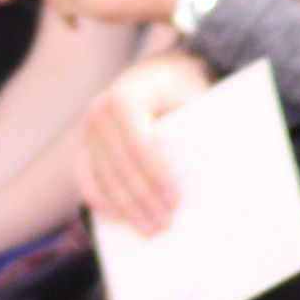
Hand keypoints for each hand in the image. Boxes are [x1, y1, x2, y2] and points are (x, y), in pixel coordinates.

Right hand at [74, 48, 210, 235]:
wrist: (161, 69)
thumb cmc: (185, 87)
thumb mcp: (196, 98)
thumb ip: (198, 130)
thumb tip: (216, 173)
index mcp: (127, 97)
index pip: (140, 146)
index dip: (157, 177)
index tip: (175, 202)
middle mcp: (100, 112)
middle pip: (121, 167)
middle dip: (143, 200)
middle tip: (165, 225)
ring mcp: (88, 128)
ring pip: (103, 177)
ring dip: (125, 207)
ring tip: (149, 230)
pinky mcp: (84, 143)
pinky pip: (85, 177)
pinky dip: (98, 199)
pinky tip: (117, 217)